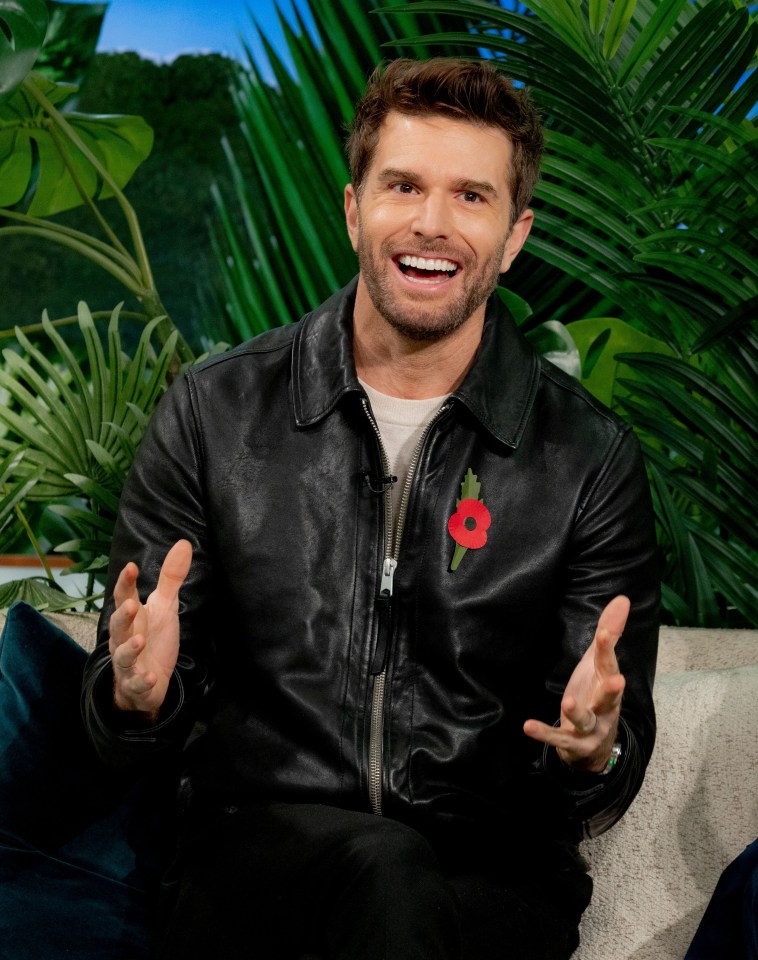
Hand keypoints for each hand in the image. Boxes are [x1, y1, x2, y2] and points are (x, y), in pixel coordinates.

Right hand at [108, 539, 192, 720]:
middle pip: (117, 626)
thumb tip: (184, 543)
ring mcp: (128, 663)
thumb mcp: (165, 606)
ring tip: (140, 640)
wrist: (148, 682)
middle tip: (131, 605)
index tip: (130, 567)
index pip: (124, 596)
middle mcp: (124, 638)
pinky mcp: (136, 684)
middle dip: (123, 616)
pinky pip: (136, 683)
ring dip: (130, 648)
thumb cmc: (154, 638)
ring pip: (122, 656)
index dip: (125, 583)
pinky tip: (151, 676)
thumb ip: (171, 577)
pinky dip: (142, 680)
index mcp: (132, 617)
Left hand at [523, 595, 628, 772]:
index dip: (607, 648)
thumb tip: (622, 599)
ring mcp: (590, 728)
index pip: (608, 663)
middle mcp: (604, 707)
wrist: (593, 746)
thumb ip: (609, 633)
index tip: (605, 633)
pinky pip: (558, 739)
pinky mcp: (572, 743)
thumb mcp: (599, 663)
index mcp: (608, 683)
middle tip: (618, 680)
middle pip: (609, 698)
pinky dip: (544, 733)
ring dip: (577, 713)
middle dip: (612, 690)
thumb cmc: (596, 695)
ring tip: (567, 702)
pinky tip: (528, 726)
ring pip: (585, 721)